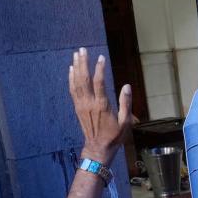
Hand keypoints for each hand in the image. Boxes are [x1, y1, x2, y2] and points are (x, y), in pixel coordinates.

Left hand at [69, 48, 131, 164]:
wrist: (98, 147)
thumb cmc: (115, 136)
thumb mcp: (125, 121)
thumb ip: (126, 103)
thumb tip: (126, 86)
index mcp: (102, 105)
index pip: (99, 82)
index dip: (99, 69)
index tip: (101, 57)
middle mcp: (89, 103)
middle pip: (83, 79)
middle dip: (83, 63)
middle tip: (82, 50)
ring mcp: (81, 105)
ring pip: (76, 83)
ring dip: (76, 68)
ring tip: (76, 55)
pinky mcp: (77, 108)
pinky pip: (72, 90)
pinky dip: (71, 78)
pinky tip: (71, 69)